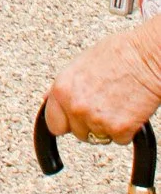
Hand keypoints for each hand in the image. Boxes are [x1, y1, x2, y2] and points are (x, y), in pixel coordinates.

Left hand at [45, 20, 160, 144]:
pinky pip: (119, 140)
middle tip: (100, 105)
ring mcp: (97, 121)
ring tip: (115, 103)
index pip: (52, 123)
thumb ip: (65, 87)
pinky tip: (127, 109)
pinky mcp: (119, 131)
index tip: (69, 122)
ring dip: (106, 127)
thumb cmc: (117, 54)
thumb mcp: (80, 64)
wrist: (145, 59)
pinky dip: (125, 130)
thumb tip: (49, 99)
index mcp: (63, 89)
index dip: (64, 122)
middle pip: (77, 133)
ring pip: (98, 138)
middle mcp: (76, 107)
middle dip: (87, 124)